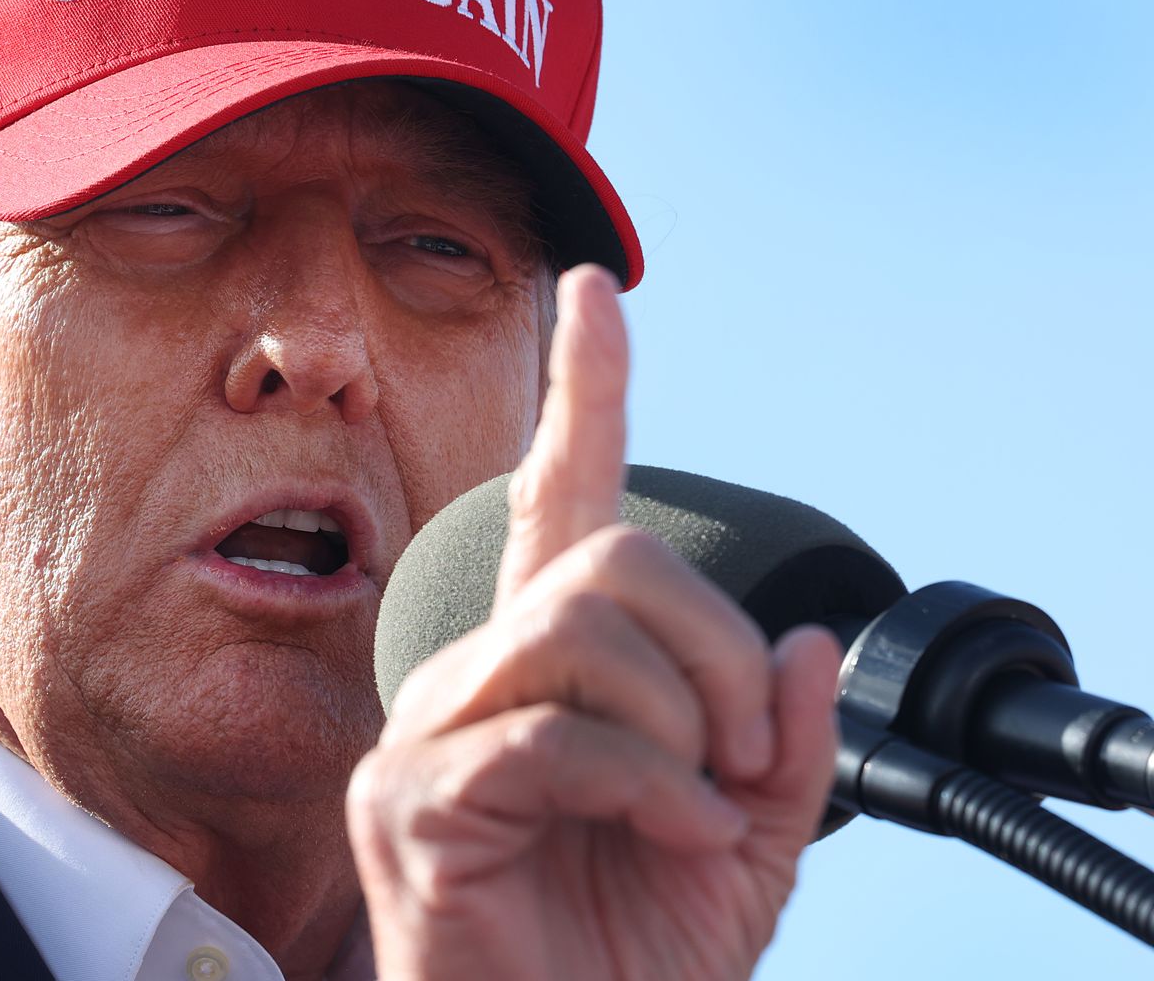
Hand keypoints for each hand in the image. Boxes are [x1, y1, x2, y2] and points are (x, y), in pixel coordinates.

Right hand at [346, 265, 842, 980]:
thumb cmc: (622, 957)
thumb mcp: (742, 843)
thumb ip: (774, 744)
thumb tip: (797, 642)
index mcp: (543, 672)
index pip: (554, 501)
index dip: (582, 395)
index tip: (594, 295)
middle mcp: (472, 677)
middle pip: (605, 557)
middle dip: (709, 648)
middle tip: (737, 752)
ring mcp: (429, 734)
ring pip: (577, 627)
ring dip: (681, 718)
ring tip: (699, 809)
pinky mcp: (413, 799)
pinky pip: (555, 734)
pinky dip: (651, 787)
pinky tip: (676, 838)